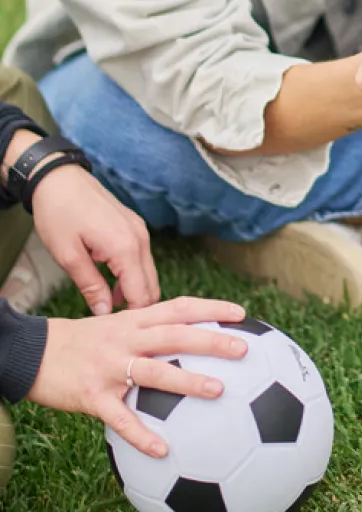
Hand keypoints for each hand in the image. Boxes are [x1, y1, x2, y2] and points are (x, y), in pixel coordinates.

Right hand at [27, 296, 250, 456]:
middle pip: (175, 335)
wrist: (34, 353)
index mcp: (135, 321)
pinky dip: (142, 435)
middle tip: (244, 349)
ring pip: (154, 372)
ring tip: (219, 390)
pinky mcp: (92, 396)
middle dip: (211, 340)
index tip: (241, 314)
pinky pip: (121, 418)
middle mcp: (126, 339)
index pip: (179, 308)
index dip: (210, 309)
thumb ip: (150, 330)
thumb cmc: (85, 342)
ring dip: (187, 382)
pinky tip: (163, 451)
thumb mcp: (117, 325)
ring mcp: (110, 367)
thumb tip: (192, 340)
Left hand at [29, 159, 158, 315]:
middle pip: (152, 286)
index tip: (117, 333)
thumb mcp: (68, 256)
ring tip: (107, 305)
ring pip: (148, 273)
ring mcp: (140, 231)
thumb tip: (104, 313)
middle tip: (113, 323)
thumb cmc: (59, 214)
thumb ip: (90, 286)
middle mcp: (140, 239)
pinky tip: (110, 284)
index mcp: (126, 248)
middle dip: (137, 307)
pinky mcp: (134, 227)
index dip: (132, 317)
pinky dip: (132, 276)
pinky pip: (141, 259)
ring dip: (133, 291)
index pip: (141, 295)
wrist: (60, 179)